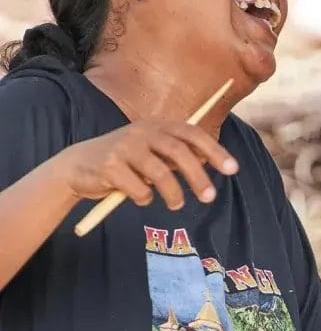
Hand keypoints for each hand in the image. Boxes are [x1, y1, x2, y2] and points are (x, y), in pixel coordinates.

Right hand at [48, 119, 238, 209]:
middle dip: (198, 177)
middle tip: (210, 198)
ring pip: (161, 174)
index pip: (192, 134)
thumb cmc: (126, 161)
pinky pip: (139, 189)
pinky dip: (144, 198)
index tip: (232, 169)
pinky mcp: (110, 166)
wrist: (79, 166)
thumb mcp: (154, 153)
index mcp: (156, 126)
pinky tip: (137, 197)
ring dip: (173, 194)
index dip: (214, 150)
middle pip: (179, 152)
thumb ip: (178, 155)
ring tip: (176, 204)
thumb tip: (210, 162)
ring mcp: (124, 147)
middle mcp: (141, 131)